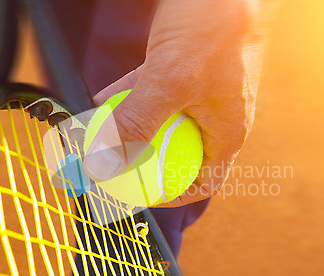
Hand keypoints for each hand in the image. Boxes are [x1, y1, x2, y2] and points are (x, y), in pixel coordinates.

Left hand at [84, 0, 264, 206]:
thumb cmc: (214, 31)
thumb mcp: (169, 83)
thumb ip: (136, 124)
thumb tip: (104, 164)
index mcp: (226, 133)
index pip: (201, 182)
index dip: (169, 195)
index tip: (135, 193)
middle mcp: (215, 118)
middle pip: (175, 154)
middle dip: (141, 162)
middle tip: (109, 165)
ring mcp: (199, 95)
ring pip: (160, 123)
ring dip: (130, 128)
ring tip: (97, 135)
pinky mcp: (185, 72)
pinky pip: (154, 93)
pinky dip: (130, 98)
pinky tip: (103, 99)